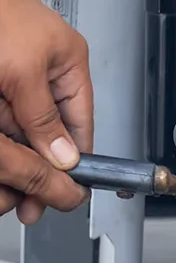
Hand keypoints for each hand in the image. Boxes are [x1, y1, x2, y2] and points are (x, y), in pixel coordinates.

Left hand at [0, 0, 91, 224]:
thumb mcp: (22, 70)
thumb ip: (43, 117)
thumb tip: (64, 157)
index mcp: (67, 65)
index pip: (80, 124)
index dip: (74, 160)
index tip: (65, 189)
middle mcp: (41, 71)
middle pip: (45, 132)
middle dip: (36, 162)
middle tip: (27, 198)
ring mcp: (11, 75)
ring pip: (16, 127)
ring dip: (11, 150)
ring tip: (9, 180)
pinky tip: (0, 151)